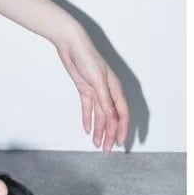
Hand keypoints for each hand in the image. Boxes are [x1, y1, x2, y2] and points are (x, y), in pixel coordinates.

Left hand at [53, 23, 129, 151]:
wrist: (71, 44)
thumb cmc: (88, 58)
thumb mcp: (97, 81)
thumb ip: (104, 99)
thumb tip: (112, 116)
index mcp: (115, 89)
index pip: (122, 113)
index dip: (122, 129)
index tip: (120, 143)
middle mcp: (108, 92)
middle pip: (111, 117)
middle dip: (110, 134)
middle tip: (106, 149)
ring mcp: (96, 91)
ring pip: (100, 115)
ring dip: (99, 130)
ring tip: (96, 144)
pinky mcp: (85, 89)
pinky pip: (88, 108)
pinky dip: (88, 119)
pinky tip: (87, 130)